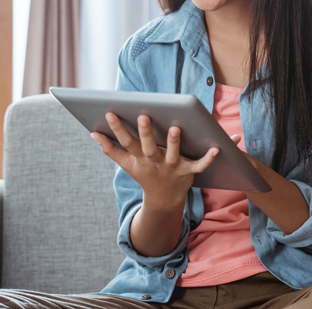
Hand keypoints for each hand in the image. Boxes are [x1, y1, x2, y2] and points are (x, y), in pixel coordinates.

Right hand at [92, 112, 218, 211]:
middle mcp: (155, 161)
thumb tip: (93, 134)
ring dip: (175, 142)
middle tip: (143, 116)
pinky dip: (209, 158)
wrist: (164, 199)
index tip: (110, 112)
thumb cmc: (145, 174)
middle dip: (145, 133)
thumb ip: (111, 149)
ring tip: (176, 128)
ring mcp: (172, 167)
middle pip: (149, 147)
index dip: (117, 128)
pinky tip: (218, 147)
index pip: (126, 141)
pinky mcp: (188, 171)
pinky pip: (200, 165)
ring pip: (173, 154)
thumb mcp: (127, 164)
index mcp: (139, 157)